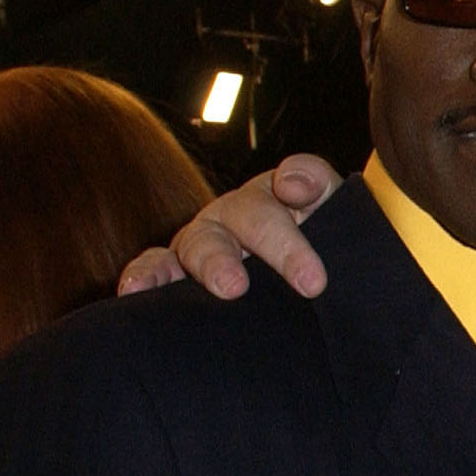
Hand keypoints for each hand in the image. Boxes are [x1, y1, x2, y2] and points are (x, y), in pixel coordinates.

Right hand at [117, 155, 343, 299]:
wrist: (297, 297)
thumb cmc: (321, 257)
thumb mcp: (338, 225)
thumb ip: (323, 192)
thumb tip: (292, 183)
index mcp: (287, 197)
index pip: (300, 178)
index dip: (302, 181)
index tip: (302, 194)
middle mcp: (241, 213)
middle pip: (251, 215)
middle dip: (277, 243)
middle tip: (308, 281)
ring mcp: (206, 241)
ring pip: (201, 242)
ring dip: (215, 262)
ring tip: (232, 286)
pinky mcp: (176, 272)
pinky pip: (155, 268)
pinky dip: (144, 275)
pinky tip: (136, 290)